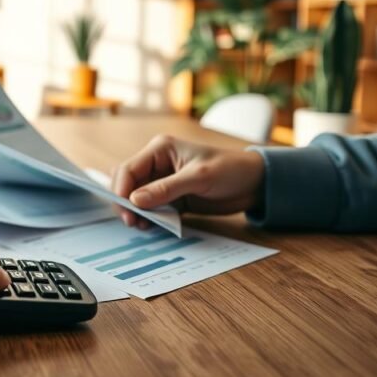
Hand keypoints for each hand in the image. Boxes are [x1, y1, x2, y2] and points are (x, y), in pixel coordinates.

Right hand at [111, 135, 264, 228]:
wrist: (255, 183)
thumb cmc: (230, 169)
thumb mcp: (199, 177)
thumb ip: (166, 189)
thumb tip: (135, 200)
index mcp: (160, 149)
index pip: (129, 169)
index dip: (121, 189)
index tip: (125, 209)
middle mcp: (158, 164)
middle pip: (128, 183)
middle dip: (125, 202)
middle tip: (132, 222)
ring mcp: (164, 181)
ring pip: (137, 198)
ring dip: (136, 212)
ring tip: (143, 226)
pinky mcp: (173, 197)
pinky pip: (153, 208)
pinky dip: (150, 218)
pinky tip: (153, 226)